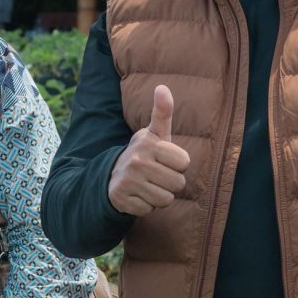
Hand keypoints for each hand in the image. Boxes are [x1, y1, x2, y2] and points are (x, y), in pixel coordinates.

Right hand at [107, 84, 190, 216]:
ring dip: (159, 196)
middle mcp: (137, 161)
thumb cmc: (144, 154)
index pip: (185, 163)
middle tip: (157, 175)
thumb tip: (162, 87)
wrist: (112, 176)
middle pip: (178, 183)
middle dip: (171, 183)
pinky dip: (145, 206)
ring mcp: (128, 181)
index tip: (165, 161)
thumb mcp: (154, 134)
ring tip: (148, 185)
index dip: (178, 165)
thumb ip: (162, 112)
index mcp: (149, 144)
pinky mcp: (122, 200)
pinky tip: (138, 195)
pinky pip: (149, 210)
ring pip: (165, 200)